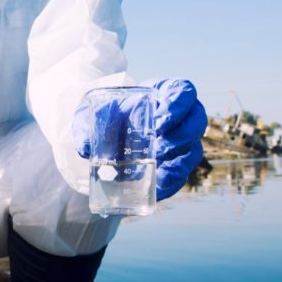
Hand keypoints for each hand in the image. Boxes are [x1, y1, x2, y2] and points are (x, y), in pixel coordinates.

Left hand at [74, 79, 206, 199]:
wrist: (105, 132)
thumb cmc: (108, 113)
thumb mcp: (94, 112)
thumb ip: (88, 122)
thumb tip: (85, 148)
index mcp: (166, 93)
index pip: (184, 93)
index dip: (178, 106)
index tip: (160, 121)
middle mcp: (181, 117)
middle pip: (196, 123)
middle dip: (181, 137)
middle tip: (159, 148)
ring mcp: (182, 142)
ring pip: (192, 151)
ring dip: (178, 162)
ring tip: (156, 170)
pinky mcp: (175, 165)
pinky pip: (181, 176)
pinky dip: (170, 182)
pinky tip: (157, 189)